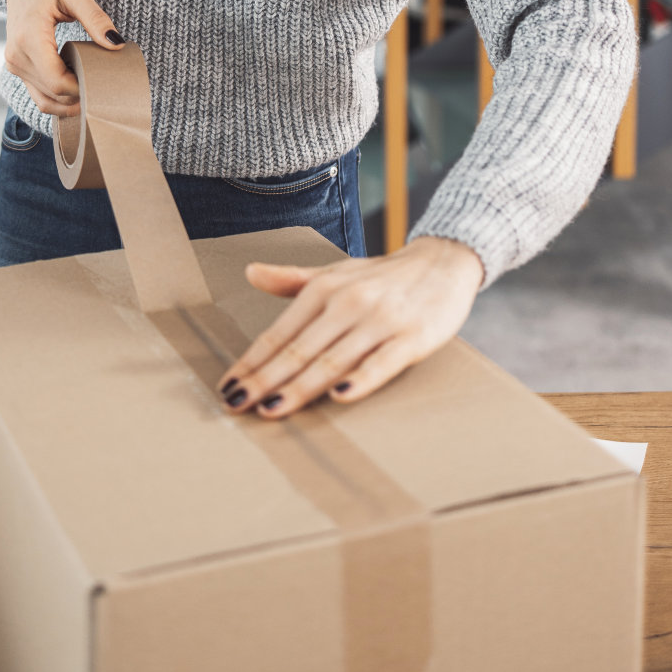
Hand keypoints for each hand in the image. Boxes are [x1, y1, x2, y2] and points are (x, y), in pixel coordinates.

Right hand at [2, 0, 124, 117]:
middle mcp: (16, 55)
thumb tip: (117, 44)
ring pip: (44, 100)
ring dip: (70, 101)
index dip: (83, 89)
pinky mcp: (16, 65)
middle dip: (81, 95)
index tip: (106, 82)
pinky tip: (78, 85)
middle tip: (108, 87)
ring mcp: (13, 63)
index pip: (57, 81)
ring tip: (95, 88)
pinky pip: (38, 93)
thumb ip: (95, 18)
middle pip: (53, 94)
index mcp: (29, 38)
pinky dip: (58, 97)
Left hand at [215, 235, 485, 418]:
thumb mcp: (336, 271)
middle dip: (264, 379)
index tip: (227, 386)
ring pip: (332, 360)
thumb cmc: (383, 276)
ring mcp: (379, 321)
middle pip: (299, 349)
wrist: (443, 262)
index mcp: (324, 289)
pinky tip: (341, 397)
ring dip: (300, 387)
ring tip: (271, 409)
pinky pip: (382, 363)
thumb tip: (249, 273)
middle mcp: (347, 303)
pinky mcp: (411, 337)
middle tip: (235, 404)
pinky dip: (361, 380)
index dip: (252, 361)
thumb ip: (293, 280)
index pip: (280, 333)